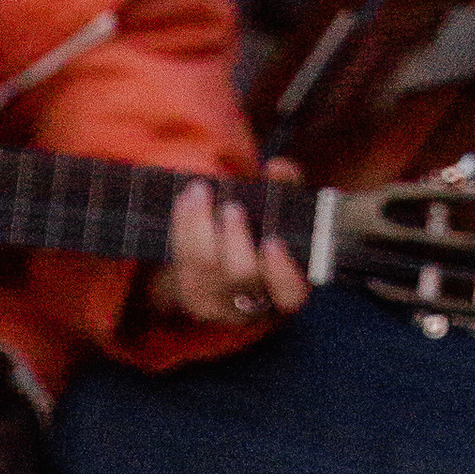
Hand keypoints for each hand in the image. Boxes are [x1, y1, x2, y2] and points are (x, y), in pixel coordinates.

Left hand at [148, 164, 309, 330]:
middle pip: (243, 276)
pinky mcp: (192, 297)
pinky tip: (186, 201)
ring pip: (206, 269)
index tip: (272, 242)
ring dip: (199, 225)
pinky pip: (183, 262)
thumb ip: (287, 187)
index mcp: (288, 290)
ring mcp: (220, 306)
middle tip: (232, 208)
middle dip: (235, 239)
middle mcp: (256, 306)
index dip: (282, 271)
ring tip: (199, 191)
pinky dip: (183, 227)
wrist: (227, 268)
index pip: (291, 293)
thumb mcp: (284, 212)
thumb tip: (277, 168)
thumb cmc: (266, 233)